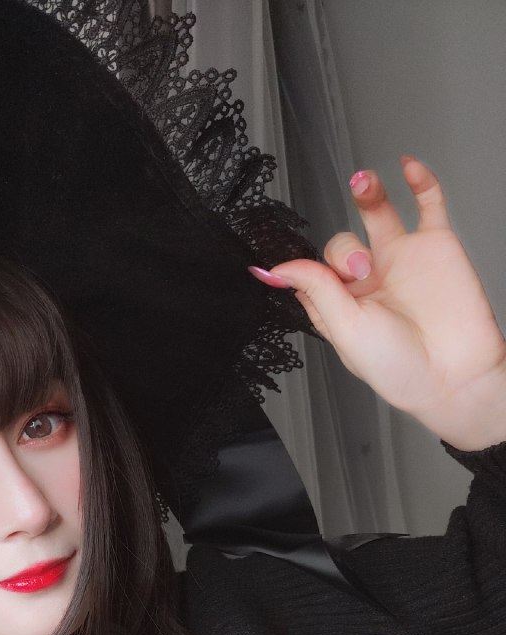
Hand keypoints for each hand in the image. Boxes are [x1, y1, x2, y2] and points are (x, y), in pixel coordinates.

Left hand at [249, 156, 505, 449]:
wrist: (454, 374)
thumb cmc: (399, 367)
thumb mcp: (345, 328)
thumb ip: (316, 290)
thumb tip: (277, 269)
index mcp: (341, 306)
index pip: (310, 273)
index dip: (297, 266)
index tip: (273, 263)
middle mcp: (369, 281)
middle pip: (339, 244)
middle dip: (344, 252)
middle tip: (361, 272)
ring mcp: (402, 259)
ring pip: (377, 213)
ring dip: (366, 194)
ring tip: (362, 184)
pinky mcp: (436, 246)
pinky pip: (427, 204)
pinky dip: (419, 181)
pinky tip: (406, 167)